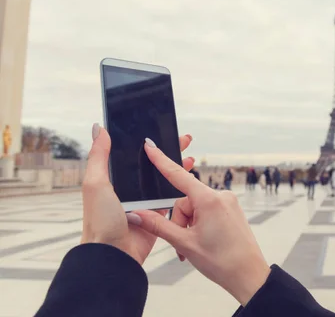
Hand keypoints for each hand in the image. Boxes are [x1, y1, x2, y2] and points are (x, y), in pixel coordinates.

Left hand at [80, 123, 194, 264]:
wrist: (113, 254)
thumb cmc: (100, 220)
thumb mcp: (96, 183)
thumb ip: (98, 156)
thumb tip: (99, 128)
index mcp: (113, 180)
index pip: (133, 155)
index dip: (147, 142)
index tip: (161, 129)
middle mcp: (128, 190)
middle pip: (152, 165)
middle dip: (169, 151)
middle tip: (184, 139)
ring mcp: (143, 203)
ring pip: (164, 180)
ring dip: (178, 169)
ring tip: (190, 157)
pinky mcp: (156, 215)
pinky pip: (170, 199)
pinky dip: (180, 189)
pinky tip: (190, 179)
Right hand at [127, 139, 270, 305]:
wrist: (249, 275)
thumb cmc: (221, 261)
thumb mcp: (185, 243)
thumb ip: (158, 226)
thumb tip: (137, 214)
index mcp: (209, 200)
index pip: (179, 175)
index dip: (161, 160)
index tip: (150, 145)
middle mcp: (220, 196)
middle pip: (185, 201)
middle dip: (179, 222)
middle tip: (182, 245)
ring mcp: (228, 202)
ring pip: (195, 208)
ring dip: (189, 227)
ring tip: (193, 248)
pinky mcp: (231, 209)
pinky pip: (207, 211)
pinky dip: (199, 225)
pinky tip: (203, 242)